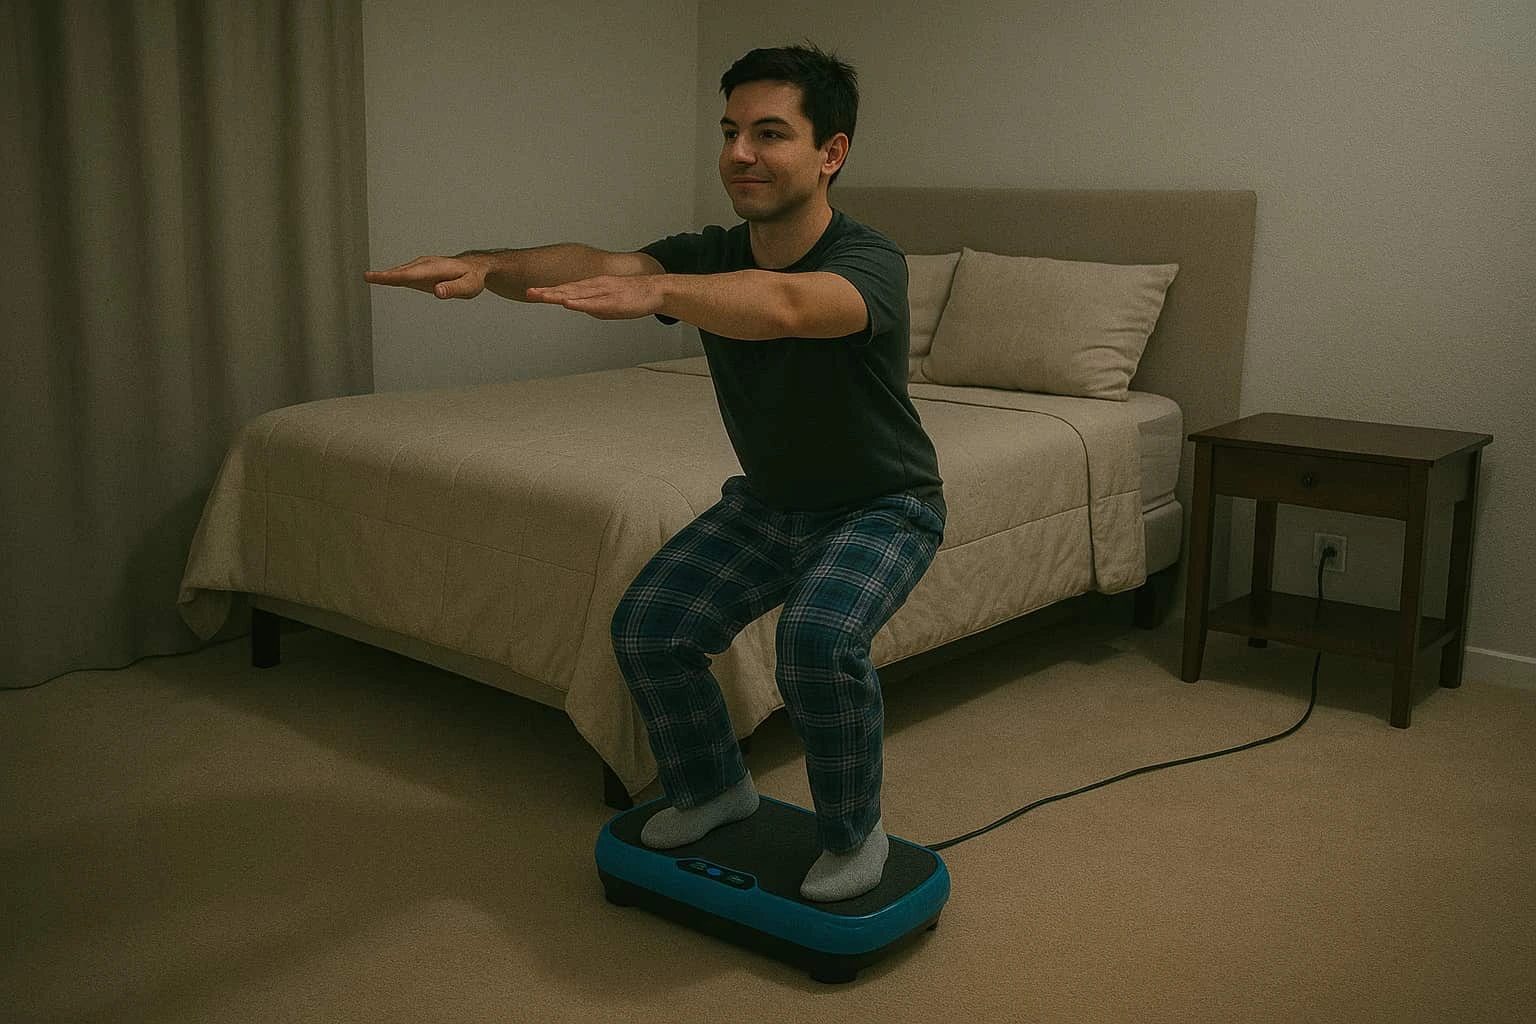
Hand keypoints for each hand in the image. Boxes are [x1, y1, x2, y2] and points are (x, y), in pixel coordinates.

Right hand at [363, 254, 486, 298]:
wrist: (475, 268)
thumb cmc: (472, 278)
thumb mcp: (468, 286)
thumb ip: (453, 289)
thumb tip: (437, 291)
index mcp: (434, 268)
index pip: (410, 274)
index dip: (392, 276)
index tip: (377, 276)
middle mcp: (425, 265)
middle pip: (401, 271)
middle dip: (384, 275)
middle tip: (366, 277)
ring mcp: (422, 267)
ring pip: (401, 271)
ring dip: (386, 275)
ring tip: (369, 277)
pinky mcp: (421, 272)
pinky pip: (404, 273)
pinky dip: (392, 276)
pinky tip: (383, 279)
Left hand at [525, 275, 661, 319]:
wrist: (654, 291)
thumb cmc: (631, 297)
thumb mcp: (607, 304)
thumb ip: (591, 305)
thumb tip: (579, 308)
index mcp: (592, 287)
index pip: (566, 289)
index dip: (549, 290)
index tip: (532, 292)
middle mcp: (595, 286)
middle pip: (567, 289)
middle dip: (547, 292)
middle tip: (529, 292)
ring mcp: (604, 292)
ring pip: (578, 294)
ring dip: (559, 295)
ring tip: (542, 296)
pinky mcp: (614, 300)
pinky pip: (594, 302)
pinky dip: (580, 303)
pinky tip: (568, 304)